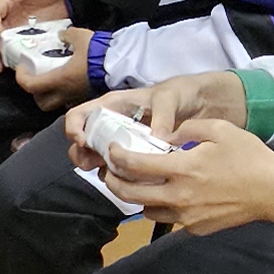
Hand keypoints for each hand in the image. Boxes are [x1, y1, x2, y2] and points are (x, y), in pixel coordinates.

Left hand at [10, 37, 96, 109]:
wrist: (120, 65)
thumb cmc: (99, 53)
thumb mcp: (79, 36)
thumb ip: (67, 35)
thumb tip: (62, 35)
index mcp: (59, 79)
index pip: (30, 85)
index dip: (21, 77)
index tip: (21, 68)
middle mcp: (65, 93)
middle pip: (41, 102)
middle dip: (35, 93)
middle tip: (36, 78)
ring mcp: (76, 97)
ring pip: (55, 104)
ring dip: (49, 95)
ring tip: (51, 80)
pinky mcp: (86, 97)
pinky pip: (70, 100)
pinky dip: (64, 93)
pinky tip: (68, 81)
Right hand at [63, 82, 179, 183]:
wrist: (199, 104)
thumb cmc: (180, 94)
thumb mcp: (170, 98)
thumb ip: (163, 116)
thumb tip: (158, 138)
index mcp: (112, 105)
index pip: (78, 115)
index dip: (74, 129)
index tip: (84, 142)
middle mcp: (110, 124)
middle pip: (81, 142)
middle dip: (81, 155)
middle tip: (94, 165)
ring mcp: (120, 141)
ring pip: (96, 158)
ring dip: (98, 168)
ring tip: (113, 174)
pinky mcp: (133, 155)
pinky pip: (117, 169)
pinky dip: (119, 176)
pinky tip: (131, 179)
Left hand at [125, 121, 273, 237]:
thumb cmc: (249, 157)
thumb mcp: (220, 129)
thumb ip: (186, 129)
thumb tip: (163, 138)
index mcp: (183, 169)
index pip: (134, 165)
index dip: (116, 156)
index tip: (112, 149)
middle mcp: (179, 197)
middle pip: (129, 194)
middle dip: (113, 181)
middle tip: (111, 171)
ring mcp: (186, 217)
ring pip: (146, 210)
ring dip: (138, 197)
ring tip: (141, 184)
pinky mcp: (196, 228)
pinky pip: (170, 219)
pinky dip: (165, 207)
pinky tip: (173, 195)